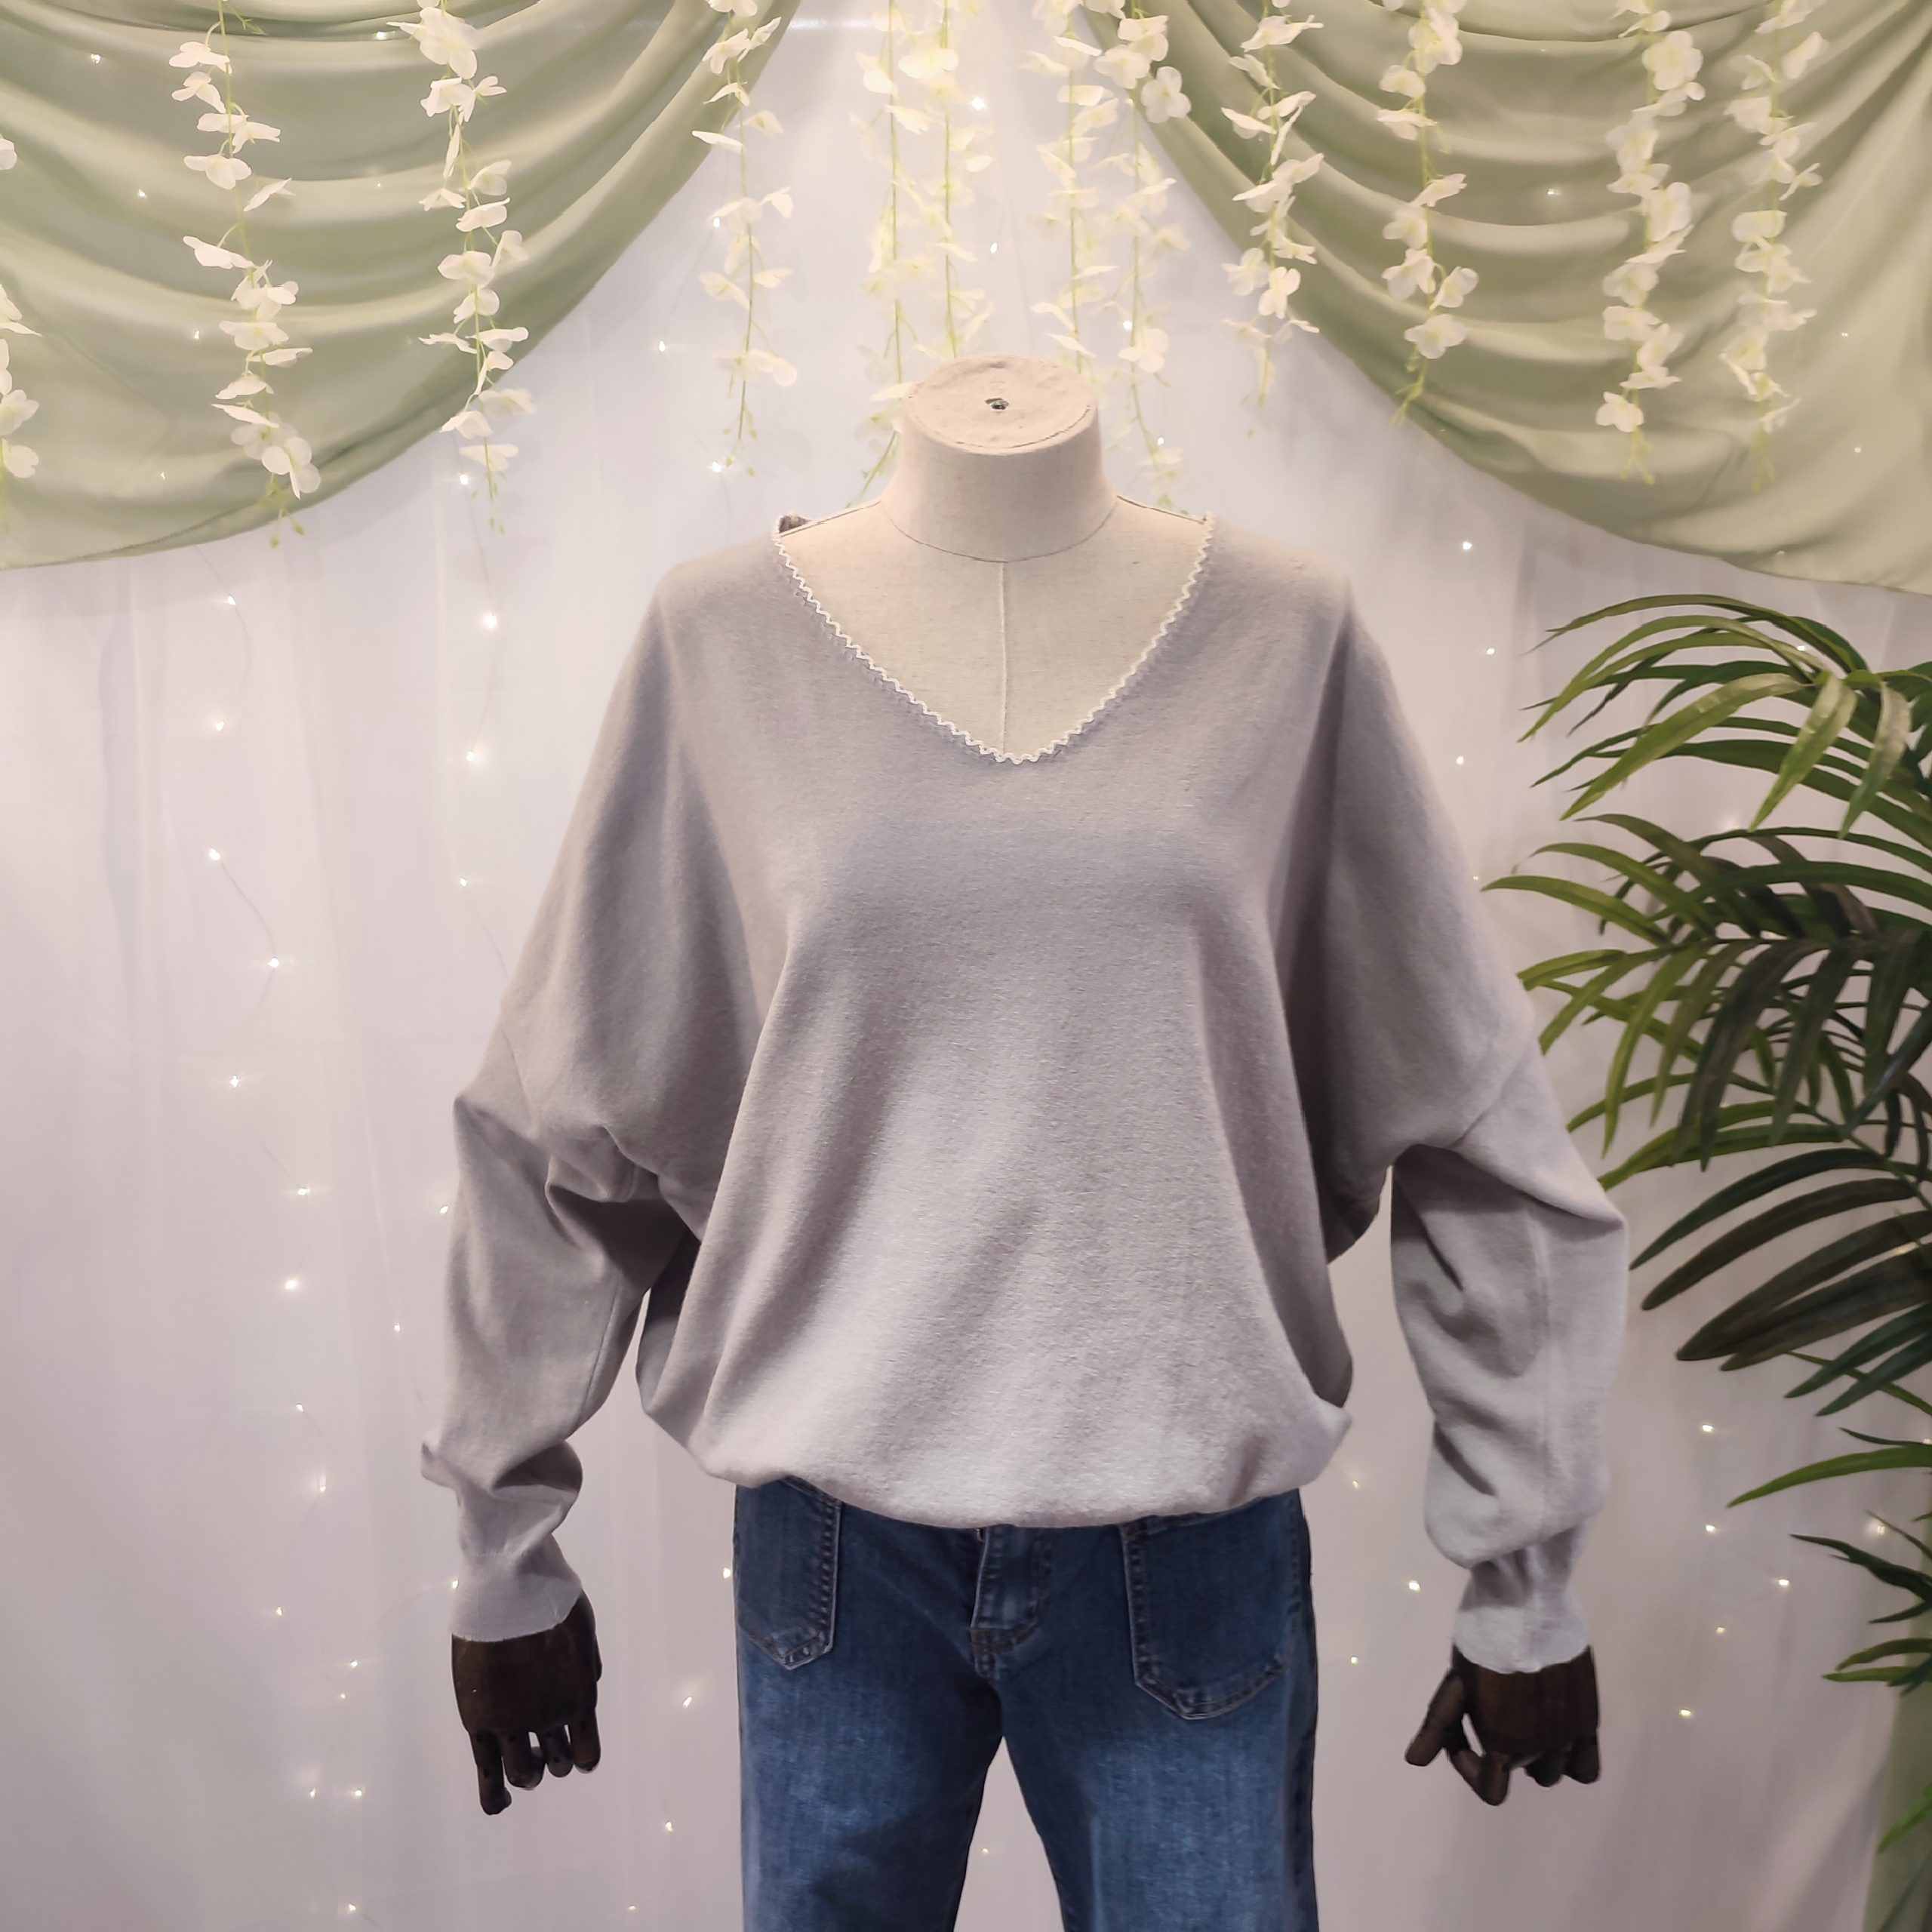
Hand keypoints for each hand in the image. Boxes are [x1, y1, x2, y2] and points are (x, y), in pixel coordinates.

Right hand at [450, 1591, 602, 1814]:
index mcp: (580, 1697)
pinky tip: (498, 1805)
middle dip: (553, 1761)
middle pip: (556, 1764)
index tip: (577, 1756)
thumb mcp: (584, 1630)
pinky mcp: (479, 1718)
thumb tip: (590, 1682)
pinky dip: (493, 1793)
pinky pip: (486, 1769)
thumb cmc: (551, 1599)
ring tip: (524, 1769)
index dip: (582, 1758)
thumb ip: (586, 1664)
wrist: (510, 1588)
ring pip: (522, 1773)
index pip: (587, 1753)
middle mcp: (549, 1718)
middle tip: (544, 1751)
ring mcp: (512, 1721)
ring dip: (527, 1775)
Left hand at [1404, 1643, 1599, 1804]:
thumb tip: (1414, 1761)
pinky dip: (1571, 1760)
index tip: (1462, 1737)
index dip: (1470, 1769)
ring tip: (1521, 1718)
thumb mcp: (1454, 1683)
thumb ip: (1438, 1726)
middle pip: (1518, 1772)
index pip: (1490, 1789)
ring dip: (1533, 1755)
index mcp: (1501, 1742)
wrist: (1525, 1607)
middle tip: (1488, 1712)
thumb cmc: (1482, 1643)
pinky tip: (1556, 1735)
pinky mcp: (1588, 1720)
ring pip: (1552, 1771)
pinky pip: (1586, 1768)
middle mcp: (1537, 1747)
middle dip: (1499, 1751)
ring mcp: (1567, 1736)